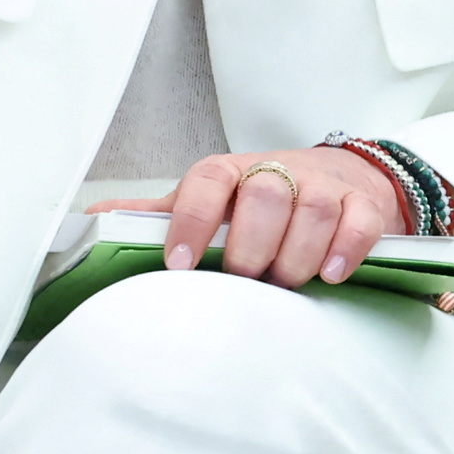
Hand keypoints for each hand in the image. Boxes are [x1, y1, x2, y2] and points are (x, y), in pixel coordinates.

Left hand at [107, 144, 413, 288]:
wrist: (341, 178)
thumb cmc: (265, 199)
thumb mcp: (212, 202)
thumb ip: (160, 214)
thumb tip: (90, 222)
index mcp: (233, 172)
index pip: (209, 181)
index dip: (193, 220)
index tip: (180, 263)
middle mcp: (279, 171)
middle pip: (266, 195)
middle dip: (253, 246)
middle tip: (248, 278)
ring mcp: (324, 186)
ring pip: (313, 210)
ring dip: (297, 254)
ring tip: (288, 282)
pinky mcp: (363, 203)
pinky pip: (359, 221)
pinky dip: (347, 248)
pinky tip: (332, 274)